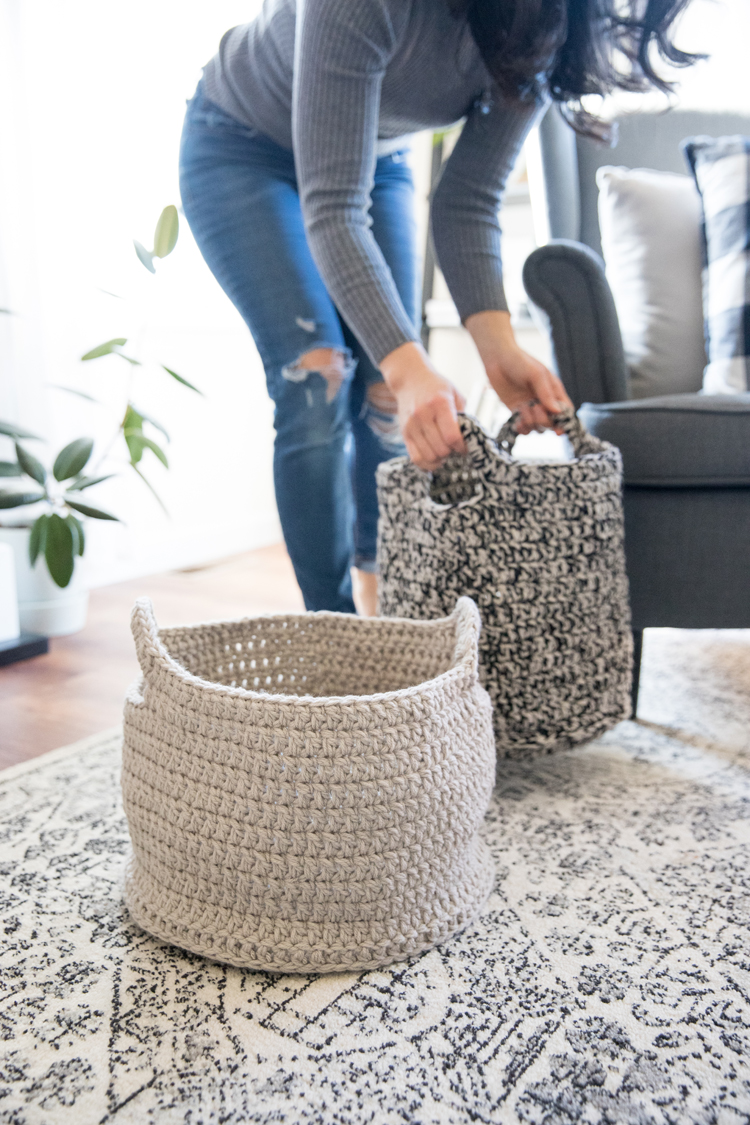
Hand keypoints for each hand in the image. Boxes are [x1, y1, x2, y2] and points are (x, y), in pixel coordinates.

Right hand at [380, 342, 465, 469]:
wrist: (411, 379)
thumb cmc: (437, 388)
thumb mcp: (455, 394)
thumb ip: (463, 416)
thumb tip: (471, 439)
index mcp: (439, 403)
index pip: (452, 436)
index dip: (462, 447)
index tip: (465, 446)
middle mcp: (423, 414)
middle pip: (441, 449)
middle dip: (452, 452)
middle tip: (455, 447)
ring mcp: (411, 425)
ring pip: (429, 456)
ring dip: (440, 458)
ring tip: (445, 450)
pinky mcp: (404, 433)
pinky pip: (416, 458)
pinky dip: (427, 463)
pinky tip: (435, 458)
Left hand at [465, 310, 572, 434]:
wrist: (498, 359)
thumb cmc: (521, 362)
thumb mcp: (537, 374)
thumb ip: (546, 393)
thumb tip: (557, 412)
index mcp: (554, 392)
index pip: (565, 412)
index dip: (564, 424)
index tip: (558, 431)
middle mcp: (544, 402)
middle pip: (551, 423)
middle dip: (544, 421)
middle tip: (534, 407)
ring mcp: (530, 408)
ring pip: (537, 427)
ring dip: (531, 423)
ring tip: (523, 408)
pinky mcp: (516, 411)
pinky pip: (523, 427)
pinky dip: (522, 429)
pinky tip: (518, 423)